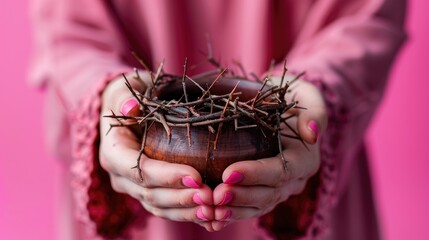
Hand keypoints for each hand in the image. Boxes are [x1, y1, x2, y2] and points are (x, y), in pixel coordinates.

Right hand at [99, 72, 214, 229]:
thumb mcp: (126, 90)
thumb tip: (130, 107)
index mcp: (113, 152)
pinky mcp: (148, 192)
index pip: (139, 170)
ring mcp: (133, 187)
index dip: (166, 176)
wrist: (128, 110)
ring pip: (159, 206)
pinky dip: (187, 213)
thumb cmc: (130, 96)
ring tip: (213, 210)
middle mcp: (120, 176)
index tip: (196, 176)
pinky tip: (210, 216)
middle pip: (150, 193)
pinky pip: (166, 208)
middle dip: (181, 198)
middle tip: (210, 197)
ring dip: (186, 211)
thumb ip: (126, 98)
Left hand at [211, 78, 327, 230]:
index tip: (228, 173)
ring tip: (211, 208)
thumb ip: (315, 112)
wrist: (282, 107)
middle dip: (241, 196)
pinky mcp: (265, 192)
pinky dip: (231, 213)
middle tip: (215, 195)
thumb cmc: (291, 97)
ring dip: (234, 209)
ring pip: (258, 206)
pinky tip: (212, 217)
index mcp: (305, 158)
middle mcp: (294, 179)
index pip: (280, 171)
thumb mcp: (308, 96)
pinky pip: (249, 208)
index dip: (255, 174)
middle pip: (268, 194)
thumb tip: (312, 134)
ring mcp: (280, 189)